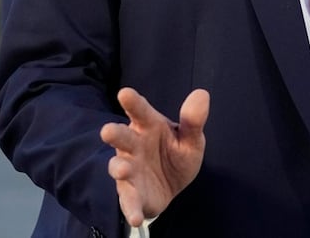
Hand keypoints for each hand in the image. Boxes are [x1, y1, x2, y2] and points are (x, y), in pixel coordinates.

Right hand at [100, 88, 210, 226]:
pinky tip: (136, 216)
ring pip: (119, 166)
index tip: (125, 93)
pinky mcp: (131, 193)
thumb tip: (201, 94)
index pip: (140, 111)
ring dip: (119, 168)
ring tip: (122, 169)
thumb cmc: (175, 154)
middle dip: (114, 133)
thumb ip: (193, 120)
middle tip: (108, 131)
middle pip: (122, 136)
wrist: (172, 187)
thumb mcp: (190, 139)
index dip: (132, 102)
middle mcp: (134, 145)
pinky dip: (130, 208)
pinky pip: (128, 200)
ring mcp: (129, 169)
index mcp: (148, 126)